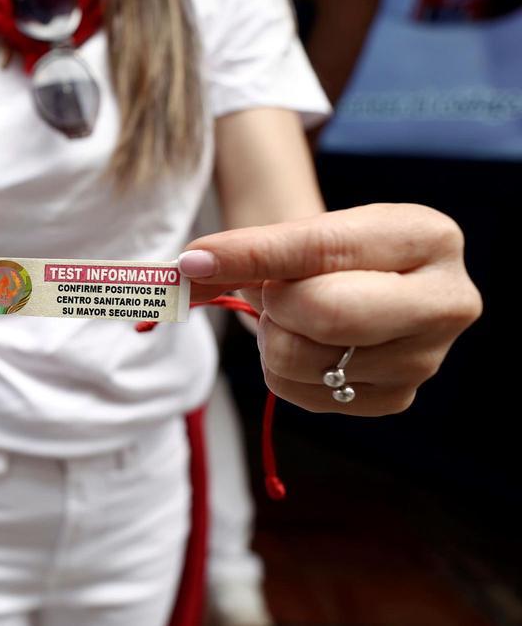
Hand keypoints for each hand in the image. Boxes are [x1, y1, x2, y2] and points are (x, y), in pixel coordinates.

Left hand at [181, 204, 480, 415]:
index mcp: (428, 237)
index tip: (193, 260)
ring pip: (304, 359)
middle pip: (325, 314)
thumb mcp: (300, 234)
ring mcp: (425, 359)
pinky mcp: (396, 399)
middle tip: (276, 293)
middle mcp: (445, 301)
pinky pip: (303, 392)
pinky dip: (284, 371)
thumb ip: (245, 249)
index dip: (251, 255)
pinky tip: (308, 347)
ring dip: (275, 337)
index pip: (323, 248)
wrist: (361, 284)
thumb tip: (187, 270)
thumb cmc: (329, 254)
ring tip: (298, 318)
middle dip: (277, 303)